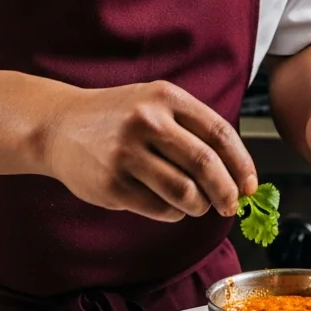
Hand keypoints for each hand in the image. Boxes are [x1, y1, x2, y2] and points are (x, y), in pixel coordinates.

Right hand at [42, 81, 257, 222]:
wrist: (59, 125)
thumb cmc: (119, 116)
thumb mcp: (155, 103)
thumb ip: (194, 128)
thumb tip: (238, 172)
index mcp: (165, 97)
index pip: (219, 133)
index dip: (242, 163)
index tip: (251, 185)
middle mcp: (147, 121)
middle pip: (205, 165)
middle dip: (227, 192)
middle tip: (231, 205)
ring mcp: (127, 154)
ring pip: (184, 192)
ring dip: (200, 206)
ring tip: (198, 204)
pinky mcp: (112, 185)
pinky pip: (159, 208)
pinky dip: (173, 213)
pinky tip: (169, 205)